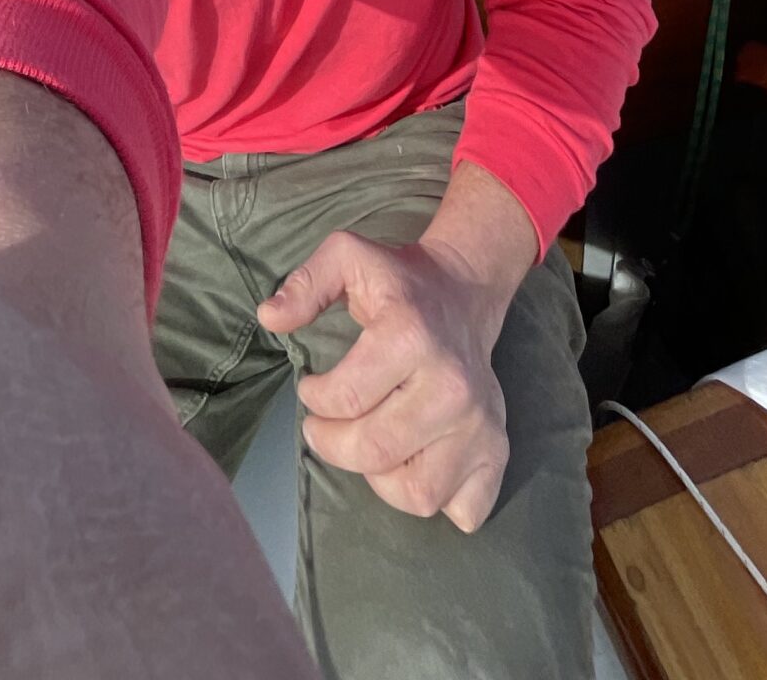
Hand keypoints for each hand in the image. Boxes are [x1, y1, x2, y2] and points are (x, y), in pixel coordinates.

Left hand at [258, 228, 511, 530]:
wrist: (464, 291)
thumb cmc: (399, 281)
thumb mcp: (347, 257)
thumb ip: (305, 284)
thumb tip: (269, 317)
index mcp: (411, 337)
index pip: (345, 399)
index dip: (314, 399)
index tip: (312, 388)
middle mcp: (452, 386)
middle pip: (374, 451)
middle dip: (333, 444)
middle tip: (324, 426)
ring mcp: (480, 424)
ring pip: (417, 493)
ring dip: (380, 478)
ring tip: (368, 444)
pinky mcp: (498, 449)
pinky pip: (464, 509)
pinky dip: (437, 499)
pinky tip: (415, 461)